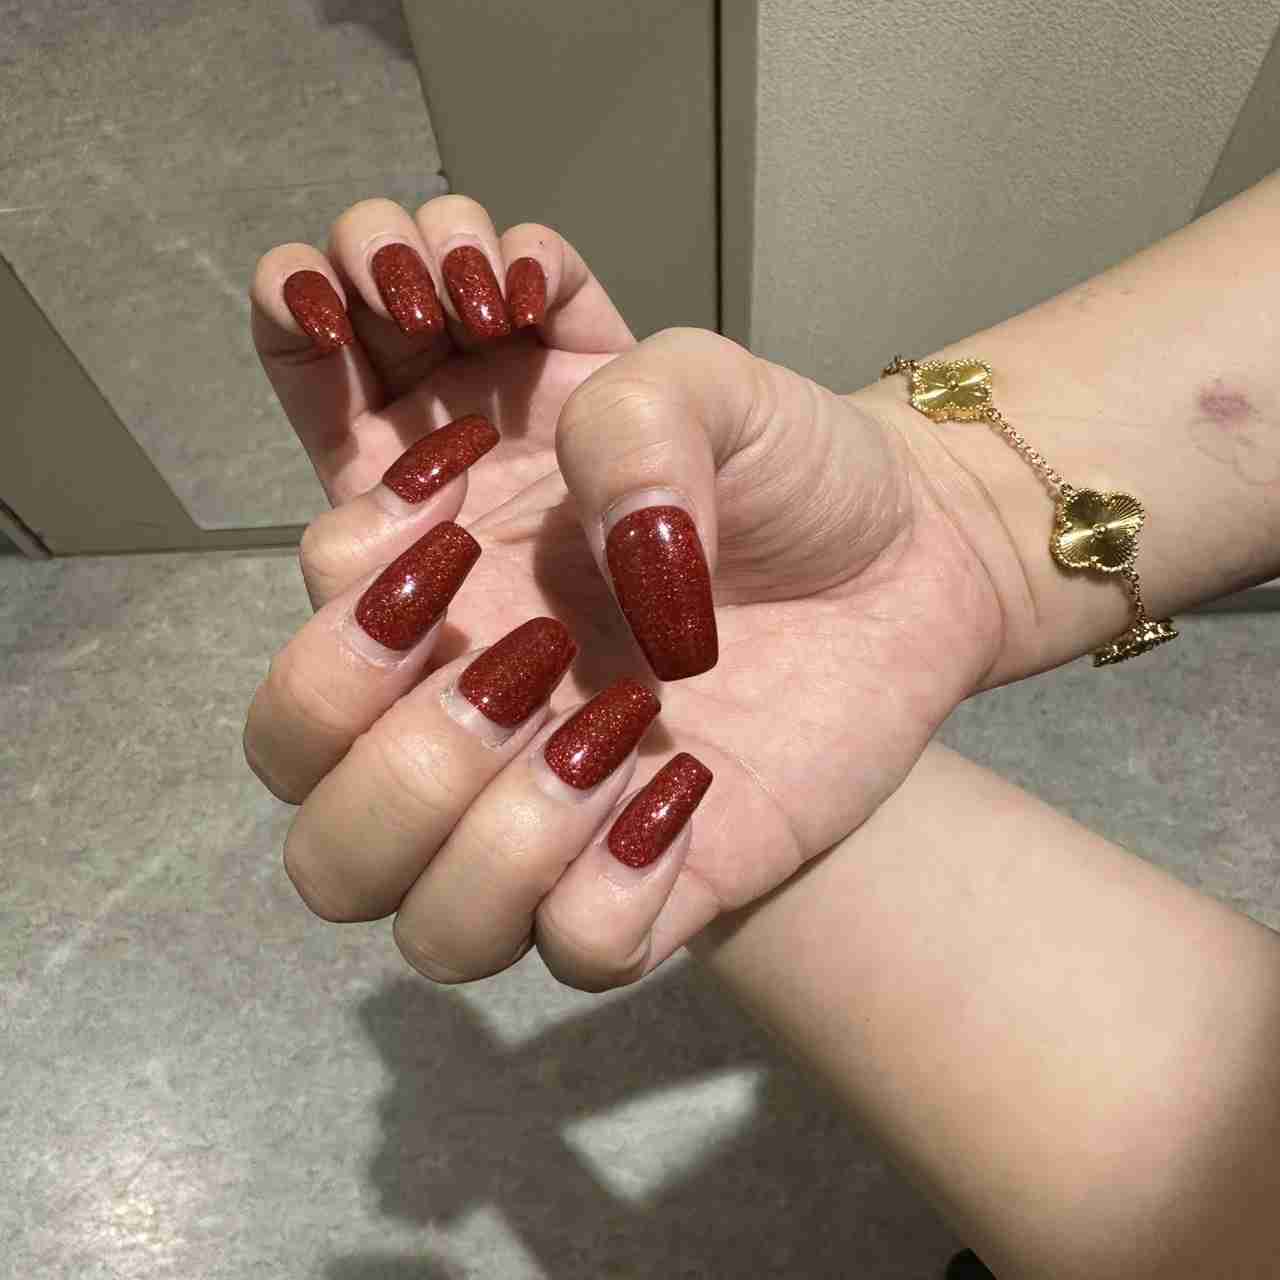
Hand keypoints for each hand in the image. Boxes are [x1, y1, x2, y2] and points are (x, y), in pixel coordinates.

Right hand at [244, 197, 1003, 990]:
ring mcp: (552, 809)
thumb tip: (611, 578)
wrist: (908, 549)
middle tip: (536, 649)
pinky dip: (613, 893)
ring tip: (624, 722)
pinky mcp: (657, 882)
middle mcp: (471, 706)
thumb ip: (626, 424)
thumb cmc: (782, 461)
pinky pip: (578, 950)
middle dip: (391, 738)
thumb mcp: (699, 382)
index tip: (471, 515)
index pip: (303, 636)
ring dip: (494, 834)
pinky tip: (694, 788)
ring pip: (415, 918)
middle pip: (306, 794)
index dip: (357, 585)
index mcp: (446, 586)